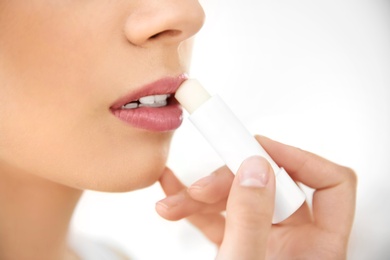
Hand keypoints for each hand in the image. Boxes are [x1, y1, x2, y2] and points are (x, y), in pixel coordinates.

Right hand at [156, 136, 356, 258]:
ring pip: (239, 197)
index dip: (297, 158)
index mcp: (317, 251)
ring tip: (175, 198)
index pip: (330, 184)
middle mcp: (294, 244)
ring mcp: (263, 244)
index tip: (256, 151)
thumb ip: (251, 221)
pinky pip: (218, 213)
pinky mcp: (237, 246)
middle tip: (203, 183)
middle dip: (230, 180)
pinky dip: (194, 202)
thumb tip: (255, 170)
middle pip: (272, 185)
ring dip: (203, 192)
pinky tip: (174, 194)